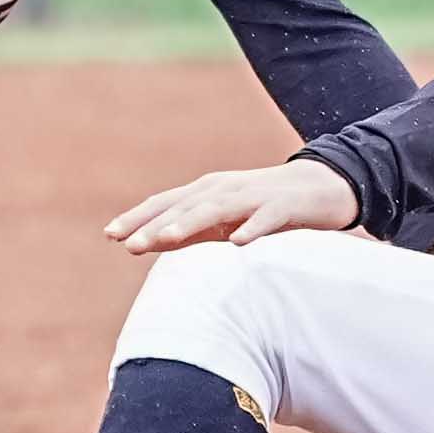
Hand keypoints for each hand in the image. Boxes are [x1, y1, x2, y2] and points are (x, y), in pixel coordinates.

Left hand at [106, 160, 360, 253]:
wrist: (323, 188)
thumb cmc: (265, 208)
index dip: (138, 217)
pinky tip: (239, 243)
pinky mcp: (284, 206)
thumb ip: (188, 231)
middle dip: (155, 224)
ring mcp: (255, 196)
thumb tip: (147, 243)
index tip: (110, 235)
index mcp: (208, 192)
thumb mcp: (223, 220)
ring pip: (218, 209)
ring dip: (190, 222)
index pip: (166, 203)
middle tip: (129, 244)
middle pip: (185, 206)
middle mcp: (226, 189)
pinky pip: (266, 218)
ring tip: (166, 239)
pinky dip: (252, 228)